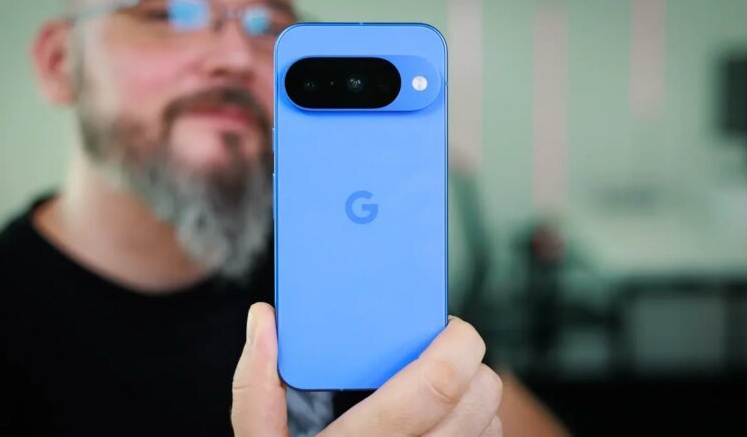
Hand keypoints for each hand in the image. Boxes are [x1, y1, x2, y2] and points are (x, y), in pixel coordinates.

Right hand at [231, 302, 502, 435]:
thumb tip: (264, 320)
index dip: (457, 344)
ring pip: (489, 427)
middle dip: (471, 362)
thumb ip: (257, 389)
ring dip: (475, 397)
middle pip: (477, 400)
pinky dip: (477, 429)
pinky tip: (441, 425)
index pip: (437, 386)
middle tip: (439, 350)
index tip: (447, 325)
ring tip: (438, 389)